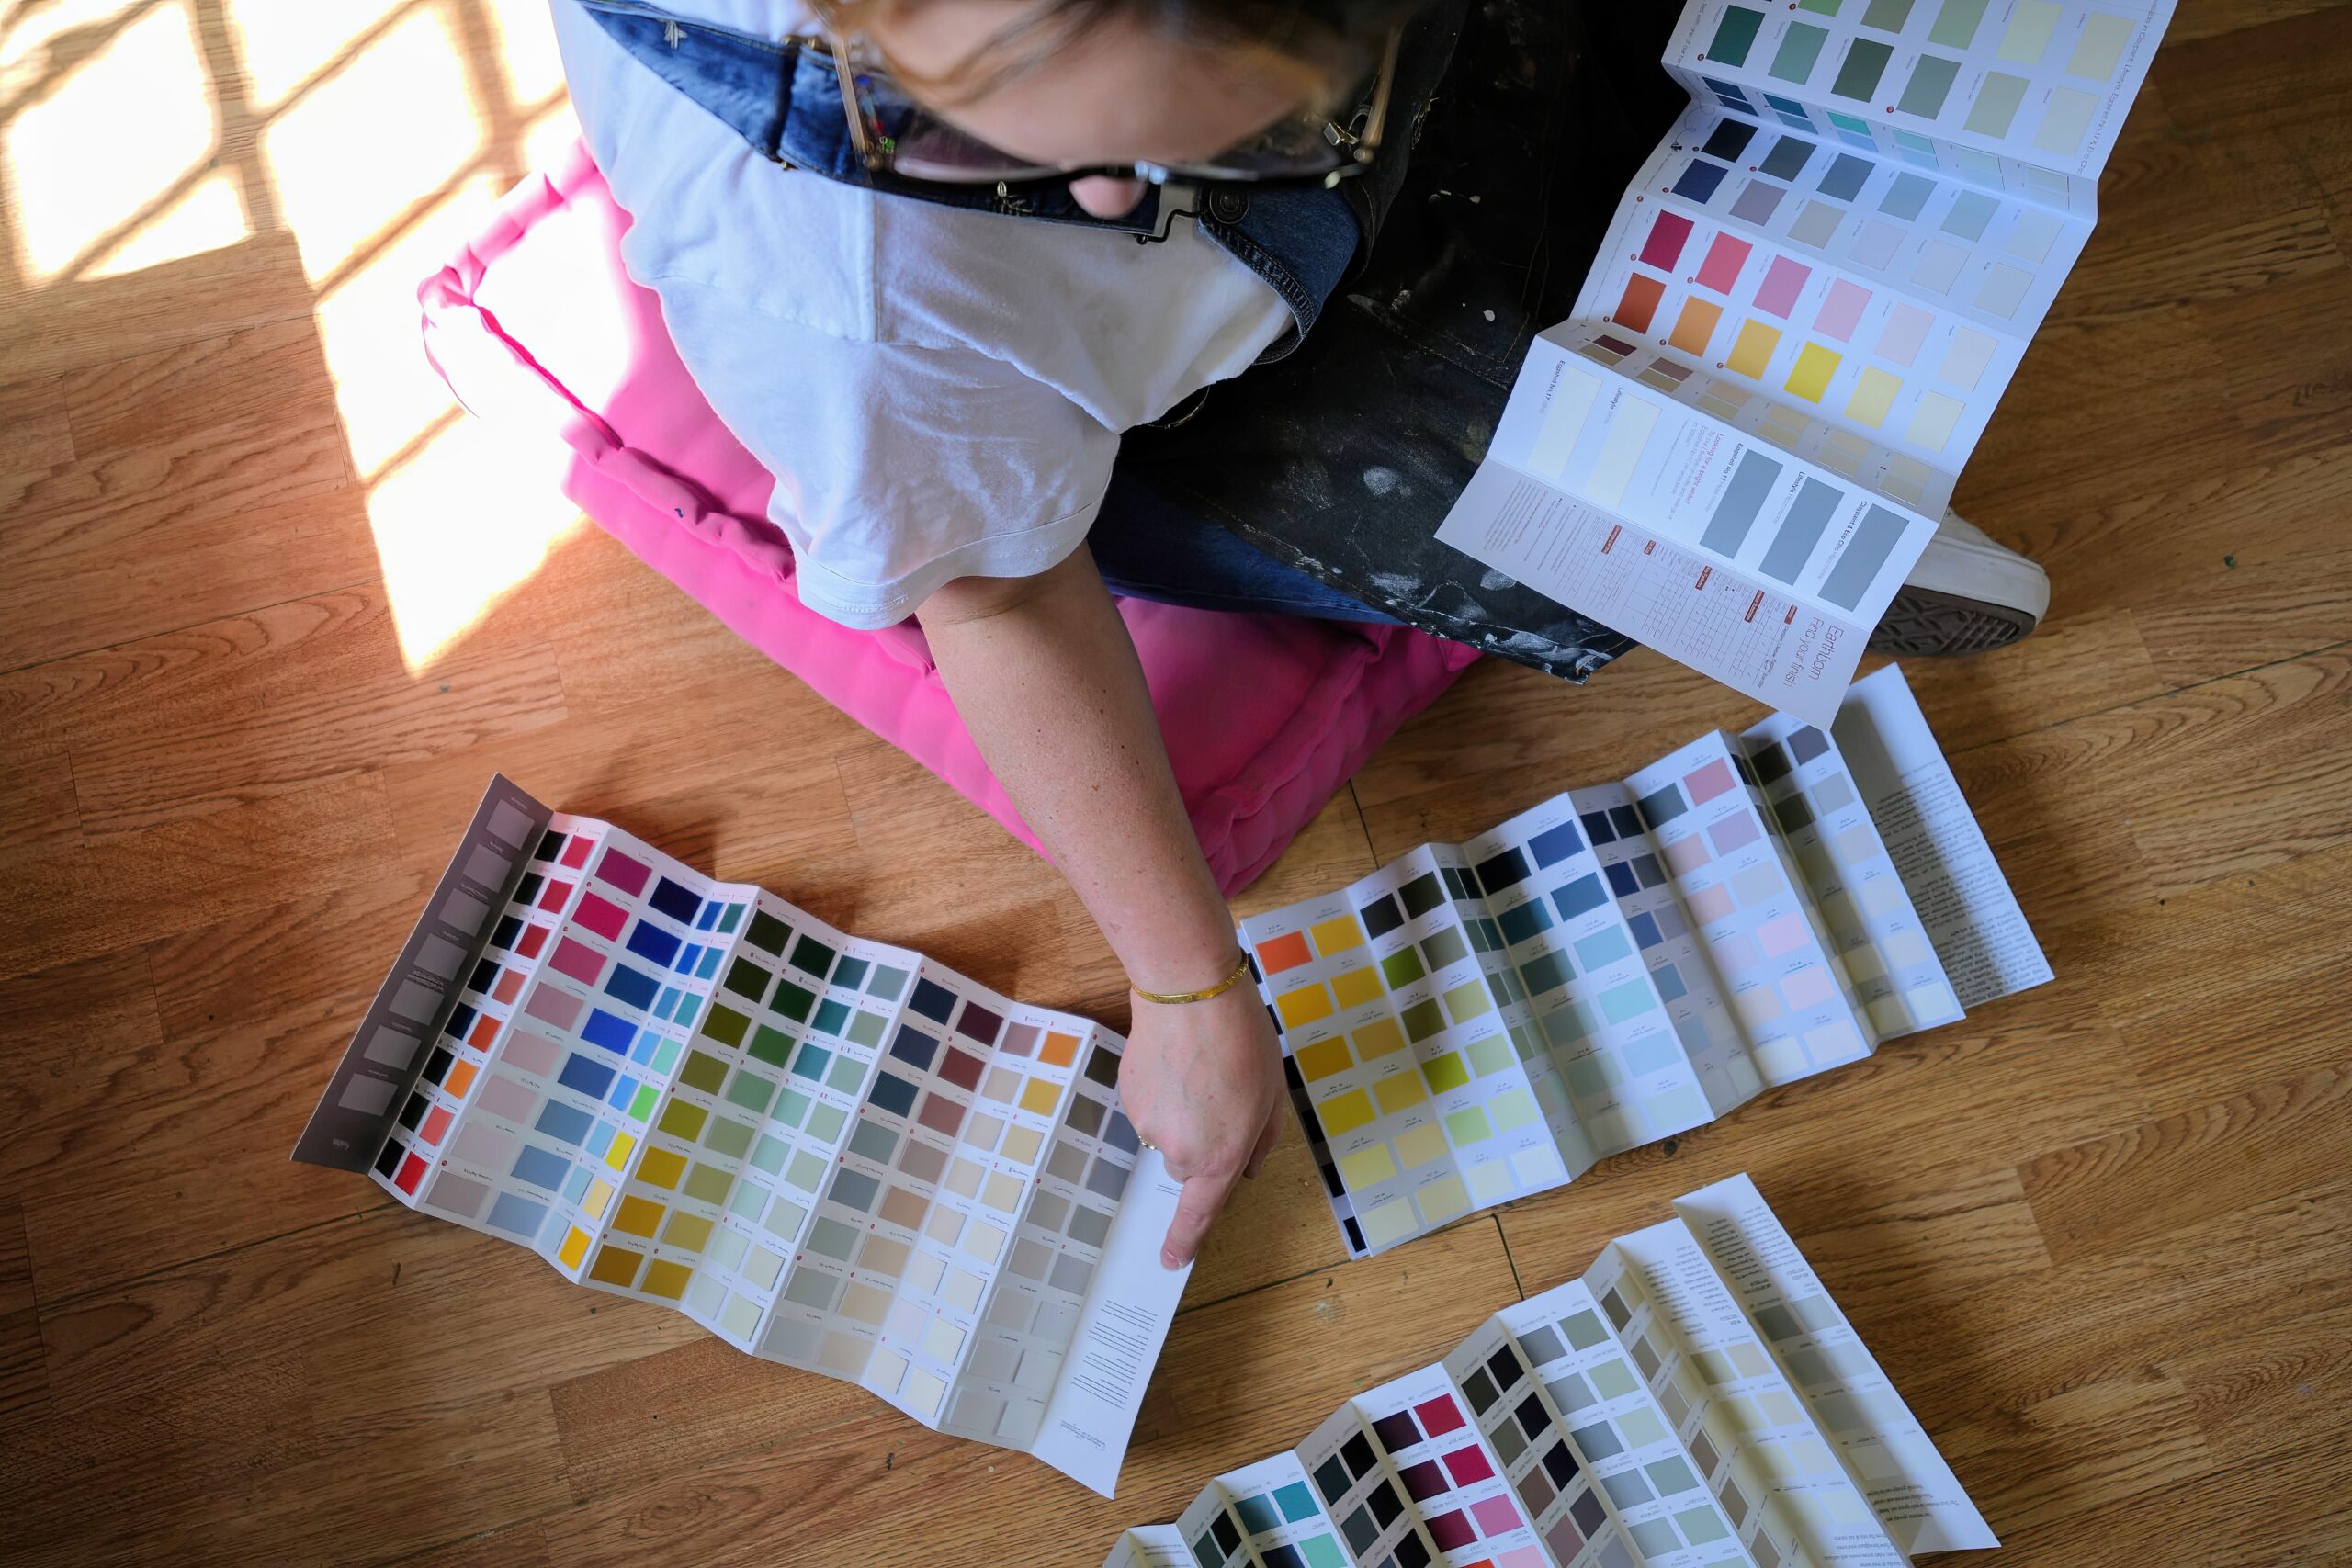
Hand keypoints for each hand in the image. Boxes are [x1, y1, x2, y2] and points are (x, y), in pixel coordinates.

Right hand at [1116, 982, 1284, 1269]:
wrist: (1189, 993)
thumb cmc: (1242, 1042)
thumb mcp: (1273, 1095)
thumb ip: (1261, 1142)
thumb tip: (1246, 1169)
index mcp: (1220, 1158)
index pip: (1199, 1215)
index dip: (1184, 1242)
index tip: (1170, 1262)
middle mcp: (1179, 1150)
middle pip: (1189, 1162)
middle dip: (1205, 1140)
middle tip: (1224, 1094)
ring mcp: (1148, 1124)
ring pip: (1168, 1131)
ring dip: (1184, 1112)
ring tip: (1199, 1067)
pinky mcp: (1128, 1097)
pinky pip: (1149, 1106)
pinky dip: (1163, 1092)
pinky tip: (1175, 1058)